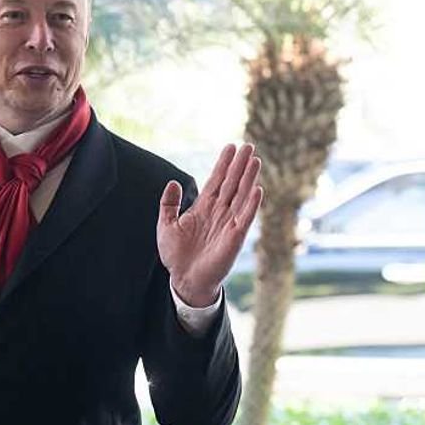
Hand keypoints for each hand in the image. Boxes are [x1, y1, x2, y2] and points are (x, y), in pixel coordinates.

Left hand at [158, 143, 262, 306]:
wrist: (184, 279)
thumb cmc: (176, 255)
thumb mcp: (166, 225)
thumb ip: (168, 204)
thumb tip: (173, 182)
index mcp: (203, 208)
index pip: (216, 181)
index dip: (223, 164)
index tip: (230, 147)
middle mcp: (219, 212)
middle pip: (232, 183)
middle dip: (239, 165)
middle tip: (248, 145)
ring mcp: (228, 223)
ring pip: (241, 195)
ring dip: (249, 178)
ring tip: (255, 159)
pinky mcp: (235, 237)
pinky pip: (245, 217)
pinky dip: (252, 203)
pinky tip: (258, 188)